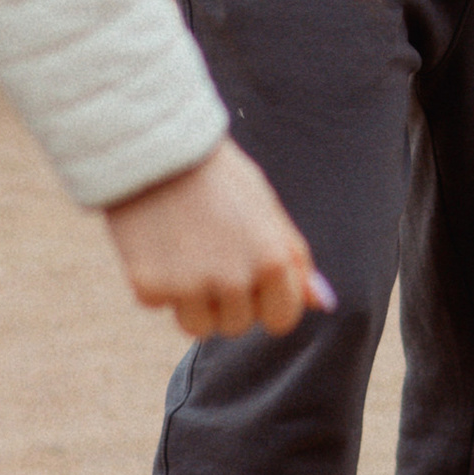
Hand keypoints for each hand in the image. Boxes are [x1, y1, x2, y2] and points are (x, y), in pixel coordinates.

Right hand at [103, 137, 321, 339]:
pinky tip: (157, 244)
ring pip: (197, 327)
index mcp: (272, 261)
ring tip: (183, 251)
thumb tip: (324, 303)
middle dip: (226, 300)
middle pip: (237, 326)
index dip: (266, 300)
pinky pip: (159, 305)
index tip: (249, 274)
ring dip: (190, 300)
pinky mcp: (148, 288)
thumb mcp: (266, 208)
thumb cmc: (218, 178)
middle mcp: (234, 279)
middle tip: (210, 250)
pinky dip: (156, 282)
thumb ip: (295, 259)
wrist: (154, 148)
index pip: (282, 319)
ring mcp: (190, 287)